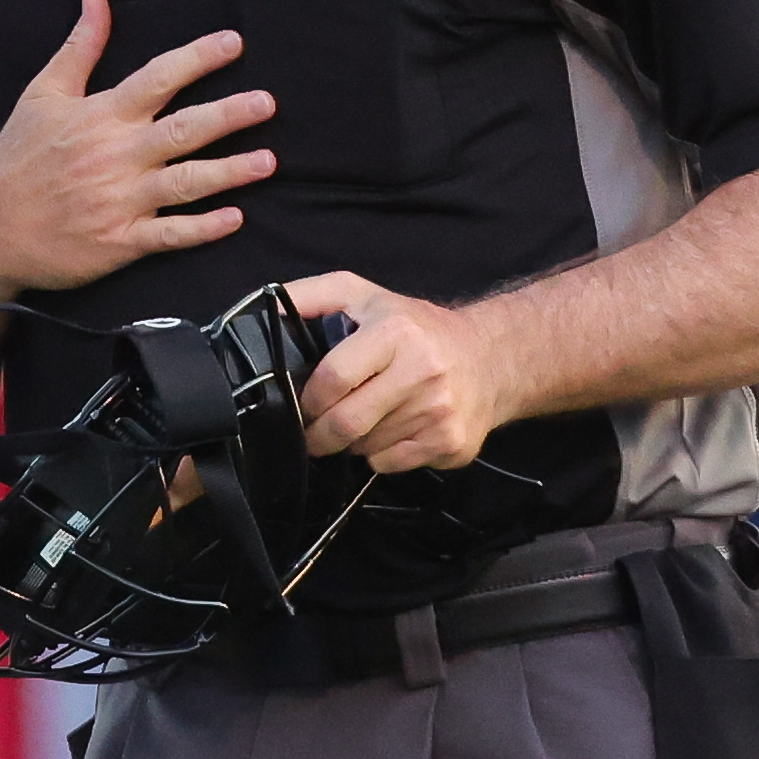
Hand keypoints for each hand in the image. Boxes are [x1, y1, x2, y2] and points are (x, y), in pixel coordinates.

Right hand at [0, 0, 277, 295]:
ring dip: (230, 171)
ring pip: (186, 182)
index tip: (234, 43)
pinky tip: (235, 218)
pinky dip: (203, 229)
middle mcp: (117, 155)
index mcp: (101, 115)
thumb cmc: (18, 157)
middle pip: (183, 129)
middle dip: (229, 114)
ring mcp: (121, 200)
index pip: (158, 78)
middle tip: (268, 102)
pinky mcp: (120, 242)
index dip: (198, 58)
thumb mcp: (43, 93)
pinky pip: (170, 235)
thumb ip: (79, 45)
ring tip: (268, 161)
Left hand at [287, 273, 514, 472]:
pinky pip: (390, 464)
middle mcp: (423, 371)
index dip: (309, 398)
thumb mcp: (364, 295)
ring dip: (351, 441)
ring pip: (366, 447)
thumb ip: (311, 296)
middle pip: (346, 422)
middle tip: (313, 430)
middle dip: (319, 434)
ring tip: (361, 419)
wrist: (492, 358)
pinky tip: (391, 430)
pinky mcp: (451, 444)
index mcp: (396, 331)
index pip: (333, 377)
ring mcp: (439, 411)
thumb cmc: (416, 327)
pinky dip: (378, 454)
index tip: (302, 403)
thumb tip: (266, 309)